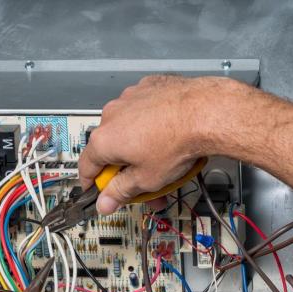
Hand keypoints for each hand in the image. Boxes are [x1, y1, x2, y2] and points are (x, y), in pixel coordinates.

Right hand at [79, 74, 254, 214]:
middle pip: (110, 148)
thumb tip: (105, 203)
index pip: (87, 166)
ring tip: (162, 160)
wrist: (206, 112)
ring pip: (127, 128)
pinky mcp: (148, 87)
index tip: (96, 190)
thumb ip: (121, 192)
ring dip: (138, 145)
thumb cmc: (177, 143)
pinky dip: (150, 123)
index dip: (91, 182)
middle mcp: (112, 115)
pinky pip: (143, 109)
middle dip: (125, 169)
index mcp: (104, 139)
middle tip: (142, 184)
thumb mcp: (146, 179)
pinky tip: (167, 134)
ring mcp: (130, 98)